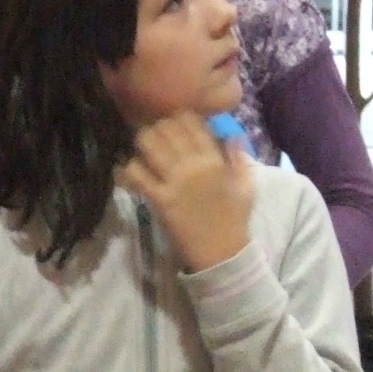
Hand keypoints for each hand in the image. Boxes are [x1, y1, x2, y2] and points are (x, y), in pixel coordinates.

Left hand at [118, 115, 252, 273]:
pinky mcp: (161, 200)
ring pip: (149, 145)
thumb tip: (234, 135)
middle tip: (153, 135)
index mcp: (215, 160)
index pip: (192, 122)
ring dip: (142, 143)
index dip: (177, 118)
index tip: (172, 124)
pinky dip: (127, 170)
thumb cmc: (234, 219)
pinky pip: (138, 175)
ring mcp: (176, 182)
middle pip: (167, 129)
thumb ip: (240, 158)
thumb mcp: (246, 186)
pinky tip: (126, 171)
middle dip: (157, 128)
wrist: (223, 254)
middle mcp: (194, 166)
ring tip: (141, 149)